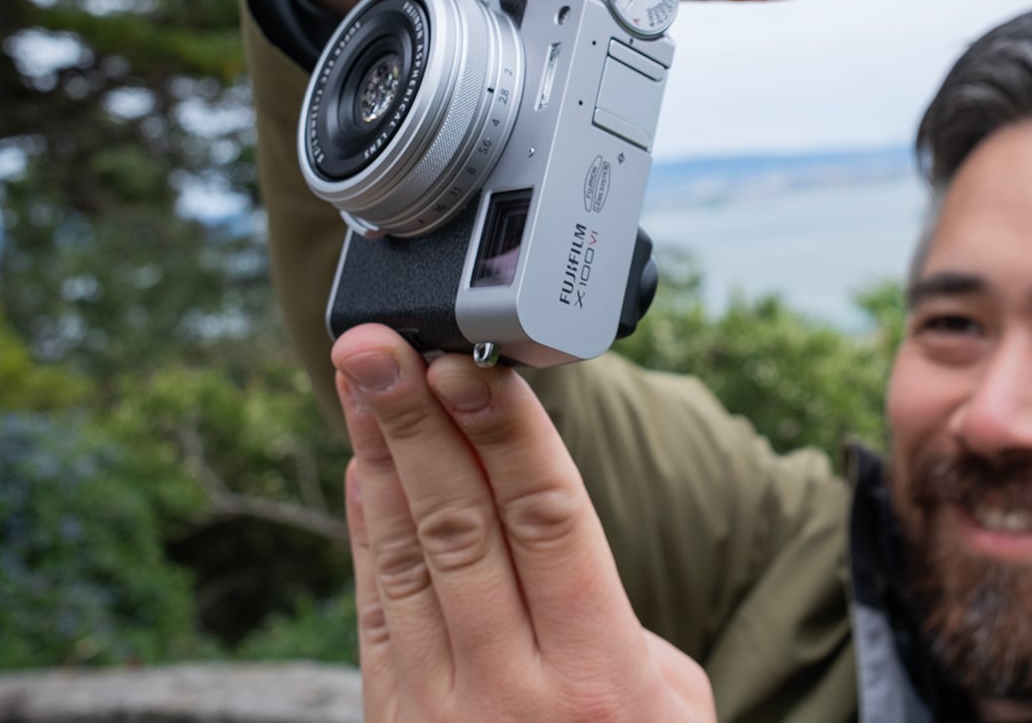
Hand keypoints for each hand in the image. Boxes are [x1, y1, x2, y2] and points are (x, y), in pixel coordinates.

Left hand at [332, 323, 714, 721]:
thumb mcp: (671, 708)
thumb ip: (617, 622)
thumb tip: (556, 553)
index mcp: (597, 676)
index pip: (546, 523)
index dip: (503, 436)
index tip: (471, 364)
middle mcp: (511, 688)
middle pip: (458, 526)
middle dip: (416, 424)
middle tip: (381, 345)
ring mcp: (442, 712)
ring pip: (405, 559)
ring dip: (380, 460)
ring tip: (360, 381)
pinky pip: (377, 612)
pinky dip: (366, 533)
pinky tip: (362, 473)